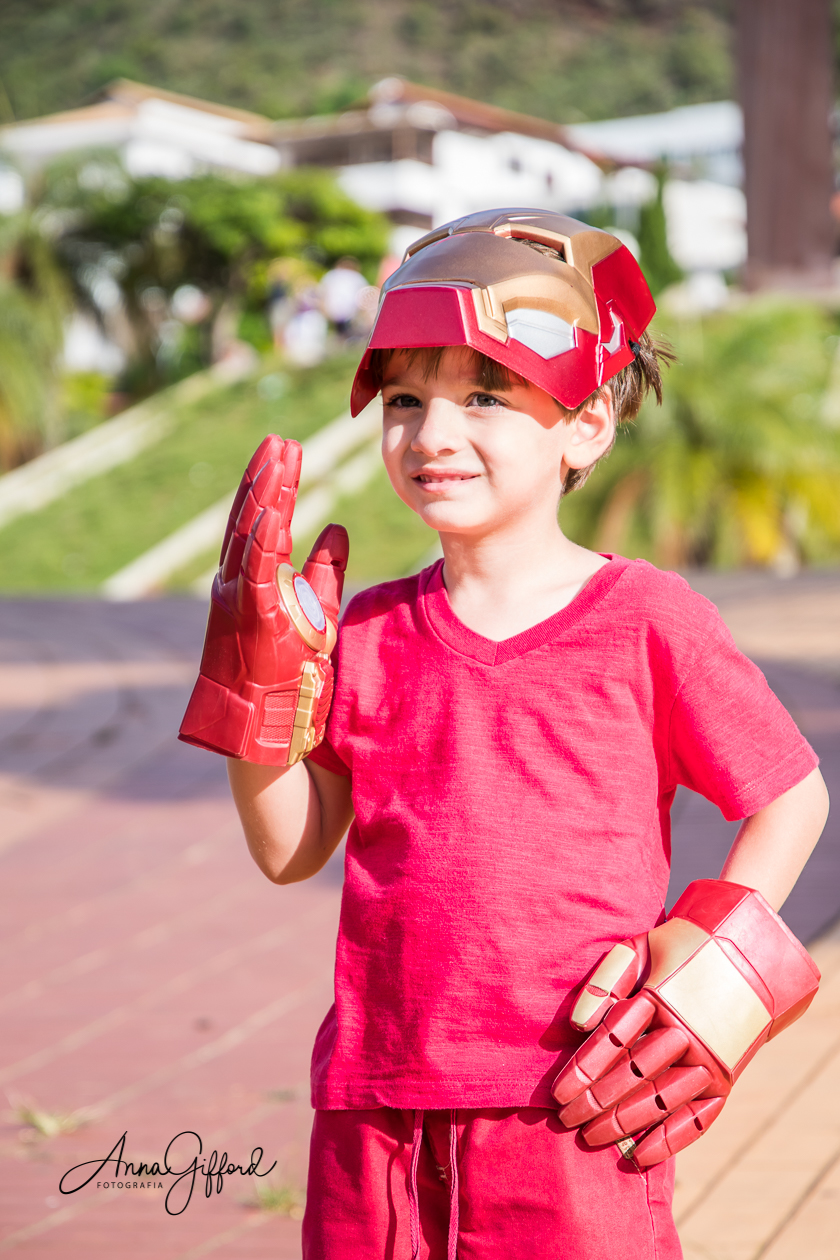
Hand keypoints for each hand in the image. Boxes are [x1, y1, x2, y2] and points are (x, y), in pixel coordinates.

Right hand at [179, 435, 348, 764]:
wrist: (268, 739)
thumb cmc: (288, 680)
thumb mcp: (314, 614)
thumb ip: (325, 573)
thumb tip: (338, 528)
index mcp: (250, 583)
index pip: (262, 521)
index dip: (274, 484)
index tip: (287, 450)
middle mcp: (236, 586)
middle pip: (250, 519)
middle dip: (266, 477)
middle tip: (281, 440)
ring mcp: (240, 603)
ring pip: (249, 537)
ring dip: (266, 495)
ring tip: (279, 457)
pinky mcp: (251, 623)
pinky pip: (256, 572)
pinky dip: (264, 537)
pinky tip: (278, 507)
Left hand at [552, 880, 819, 1166]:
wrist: (749, 960)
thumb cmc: (679, 952)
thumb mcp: (642, 947)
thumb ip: (607, 979)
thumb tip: (577, 1023)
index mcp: (663, 997)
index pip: (613, 1040)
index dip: (582, 1069)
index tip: (556, 1094)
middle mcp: (689, 1033)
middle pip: (633, 1075)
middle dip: (594, 1102)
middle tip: (564, 1122)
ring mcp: (710, 1061)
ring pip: (660, 1100)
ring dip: (623, 1124)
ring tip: (590, 1139)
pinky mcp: (726, 1081)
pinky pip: (697, 1119)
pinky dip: (669, 1140)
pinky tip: (639, 1155)